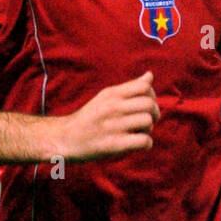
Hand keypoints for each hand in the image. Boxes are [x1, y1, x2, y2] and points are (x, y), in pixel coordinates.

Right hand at [43, 71, 159, 161]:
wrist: (66, 138)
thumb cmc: (90, 117)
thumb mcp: (106, 97)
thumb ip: (129, 87)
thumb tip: (150, 76)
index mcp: (112, 94)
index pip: (144, 87)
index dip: (152, 96)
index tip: (145, 106)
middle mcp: (113, 107)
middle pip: (149, 105)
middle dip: (154, 114)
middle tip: (146, 122)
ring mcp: (113, 126)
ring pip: (148, 122)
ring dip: (148, 130)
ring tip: (139, 133)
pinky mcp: (114, 145)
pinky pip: (143, 141)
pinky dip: (146, 144)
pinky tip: (138, 144)